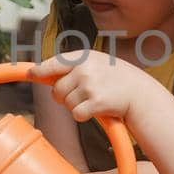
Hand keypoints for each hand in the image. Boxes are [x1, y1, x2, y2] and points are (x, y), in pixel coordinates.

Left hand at [29, 51, 155, 124]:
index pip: (55, 63)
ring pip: (66, 103)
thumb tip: (42, 72)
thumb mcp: (97, 63)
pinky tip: (96, 110)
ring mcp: (90, 85)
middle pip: (57, 89)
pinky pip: (76, 114)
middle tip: (81, 96)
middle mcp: (84, 69)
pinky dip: (83, 116)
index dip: (40, 70)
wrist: (141, 94)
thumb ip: (73, 67)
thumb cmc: (118, 80)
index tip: (31, 73)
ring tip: (94, 100)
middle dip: (64, 96)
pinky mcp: (95, 103)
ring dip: (76, 106)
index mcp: (84, 57)